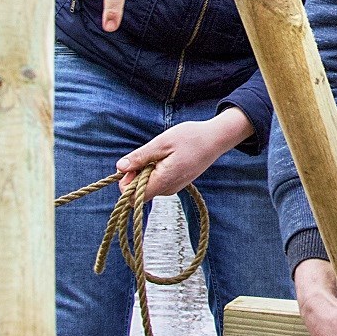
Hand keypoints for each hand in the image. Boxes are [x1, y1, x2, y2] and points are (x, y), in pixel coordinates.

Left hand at [117, 108, 253, 197]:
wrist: (216, 139)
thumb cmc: (191, 138)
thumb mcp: (162, 143)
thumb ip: (140, 157)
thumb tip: (120, 167)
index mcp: (164, 181)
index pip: (134, 197)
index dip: (127, 184)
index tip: (132, 165)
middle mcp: (169, 189)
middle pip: (140, 192)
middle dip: (136, 175)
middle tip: (147, 155)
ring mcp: (175, 187)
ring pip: (150, 186)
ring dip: (147, 172)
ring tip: (160, 154)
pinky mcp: (178, 183)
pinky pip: (159, 182)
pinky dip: (156, 171)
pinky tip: (166, 157)